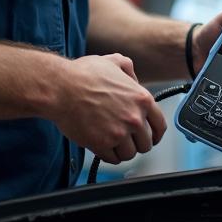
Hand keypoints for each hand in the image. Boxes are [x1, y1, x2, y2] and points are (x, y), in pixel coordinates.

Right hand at [51, 53, 165, 163]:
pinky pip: (113, 159)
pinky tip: (102, 146)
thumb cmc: (82, 75)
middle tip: (126, 139)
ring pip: (130, 154)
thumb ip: (128, 69)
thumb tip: (133, 79)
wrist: (61, 88)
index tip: (151, 137)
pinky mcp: (102, 145)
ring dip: (122, 150)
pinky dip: (108, 155)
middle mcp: (134, 118)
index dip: (156, 134)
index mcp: (141, 99)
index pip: (160, 125)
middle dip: (136, 142)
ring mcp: (119, 133)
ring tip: (112, 142)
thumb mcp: (113, 61)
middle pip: (146, 143)